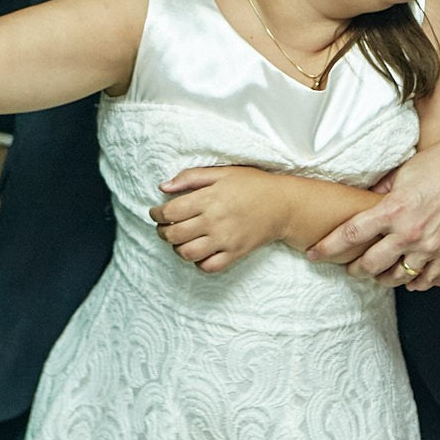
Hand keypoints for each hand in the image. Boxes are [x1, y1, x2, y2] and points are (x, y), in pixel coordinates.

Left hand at [149, 166, 286, 273]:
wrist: (283, 204)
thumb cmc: (252, 185)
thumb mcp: (222, 172)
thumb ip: (191, 177)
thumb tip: (163, 187)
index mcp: (209, 198)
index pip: (170, 212)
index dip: (156, 214)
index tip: (156, 213)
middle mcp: (214, 221)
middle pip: (174, 234)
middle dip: (162, 232)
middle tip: (164, 227)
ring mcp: (225, 240)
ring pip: (187, 253)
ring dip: (177, 248)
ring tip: (180, 240)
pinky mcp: (235, 253)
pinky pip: (208, 266)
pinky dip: (198, 263)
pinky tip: (199, 252)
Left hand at [306, 126, 439, 289]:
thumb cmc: (435, 164)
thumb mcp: (399, 173)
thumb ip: (377, 192)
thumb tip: (356, 202)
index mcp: (393, 209)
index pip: (351, 234)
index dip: (328, 247)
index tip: (314, 254)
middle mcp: (410, 232)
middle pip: (371, 264)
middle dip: (354, 269)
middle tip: (349, 267)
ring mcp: (431, 246)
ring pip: (396, 277)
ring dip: (382, 278)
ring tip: (376, 274)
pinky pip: (425, 279)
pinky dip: (412, 282)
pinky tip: (406, 279)